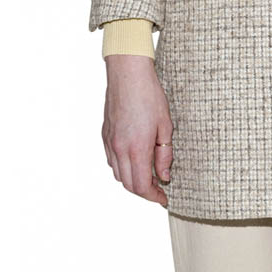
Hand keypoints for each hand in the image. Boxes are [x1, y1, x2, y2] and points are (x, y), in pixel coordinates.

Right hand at [102, 55, 172, 205]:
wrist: (128, 74)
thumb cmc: (149, 95)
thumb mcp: (165, 125)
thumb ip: (164, 154)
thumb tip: (165, 176)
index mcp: (136, 149)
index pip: (142, 186)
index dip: (154, 196)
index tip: (164, 198)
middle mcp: (119, 149)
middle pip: (128, 184)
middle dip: (144, 191)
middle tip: (160, 188)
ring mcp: (110, 142)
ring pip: (118, 174)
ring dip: (132, 180)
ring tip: (149, 173)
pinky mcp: (105, 135)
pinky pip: (112, 160)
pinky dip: (123, 167)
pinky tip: (134, 159)